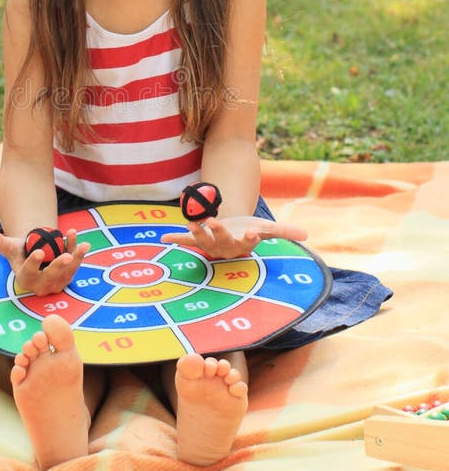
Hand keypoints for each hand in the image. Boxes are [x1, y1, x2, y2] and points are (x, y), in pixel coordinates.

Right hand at [0, 227, 89, 295]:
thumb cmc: (21, 252)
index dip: (34, 263)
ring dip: (76, 258)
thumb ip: (0, 242)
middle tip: (67, 256)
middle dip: (59, 266)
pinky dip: (78, 253)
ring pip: (68, 272)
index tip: (38, 252)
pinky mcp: (68, 277)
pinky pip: (75, 266)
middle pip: (51, 277)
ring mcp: (56, 283)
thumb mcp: (11, 247)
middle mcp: (41, 285)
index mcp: (25, 279)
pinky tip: (79, 240)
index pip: (29, 272)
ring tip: (82, 245)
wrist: (35, 254)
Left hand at [161, 216, 306, 259]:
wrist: (231, 233)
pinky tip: (163, 238)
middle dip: (218, 232)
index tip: (252, 232)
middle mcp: (225, 248)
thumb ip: (284, 231)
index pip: (248, 243)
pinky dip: (176, 239)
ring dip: (197, 233)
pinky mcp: (198, 239)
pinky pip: (186, 241)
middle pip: (222, 242)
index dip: (250, 238)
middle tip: (214, 222)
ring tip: (191, 223)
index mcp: (243, 245)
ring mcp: (210, 244)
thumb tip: (306, 235)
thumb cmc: (248, 230)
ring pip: (203, 242)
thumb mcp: (265, 228)